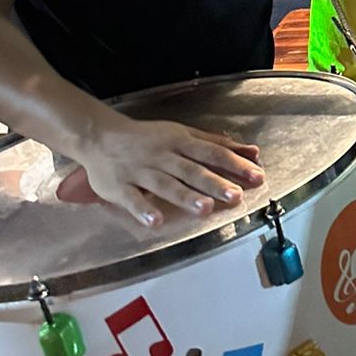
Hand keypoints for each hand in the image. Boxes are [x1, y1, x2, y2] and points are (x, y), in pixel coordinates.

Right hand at [71, 117, 264, 226]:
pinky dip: (143, 209)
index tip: (256, 176)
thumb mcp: (183, 134)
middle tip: (235, 196)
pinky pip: (132, 199)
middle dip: (214, 183)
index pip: (212, 153)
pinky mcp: (119, 187)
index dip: (235, 165)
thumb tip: (252, 152)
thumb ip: (217, 144)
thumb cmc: (148, 138)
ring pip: (165, 184)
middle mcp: (163, 156)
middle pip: (191, 170)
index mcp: (180, 142)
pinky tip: (156, 221)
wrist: (99, 135)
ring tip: (204, 208)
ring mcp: (140, 171)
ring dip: (184, 196)